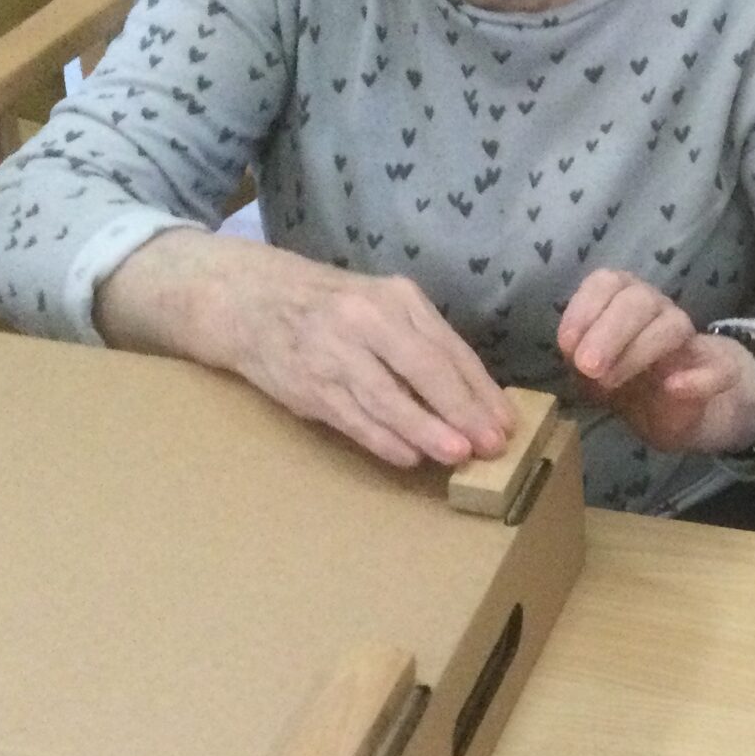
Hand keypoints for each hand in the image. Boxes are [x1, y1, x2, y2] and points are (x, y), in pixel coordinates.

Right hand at [99, 235, 515, 470]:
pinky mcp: (308, 383)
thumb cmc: (331, 308)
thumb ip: (423, 344)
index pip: (449, 349)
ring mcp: (334, 352)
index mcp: (396, 298)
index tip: (505, 422)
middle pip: (426, 370)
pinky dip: (383, 439)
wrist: (249, 299)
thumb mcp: (381, 306)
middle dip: (463, 411)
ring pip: (389, 398)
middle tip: (491, 445)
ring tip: (457, 455)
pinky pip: (353, 417)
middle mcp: (367, 320)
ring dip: (426, 430)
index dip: (480, 390)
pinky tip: (408, 457)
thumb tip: (475, 398)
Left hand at [558, 270, 754, 455]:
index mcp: (623, 303)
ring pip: (673, 325)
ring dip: (639, 351)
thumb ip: (580, 361)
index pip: (607, 282)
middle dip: (609, 332)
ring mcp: (690, 341)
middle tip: (587, 368)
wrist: (678, 411)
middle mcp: (657, 311)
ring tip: (610, 382)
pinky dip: (698, 378)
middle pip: (639, 300)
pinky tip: (673, 387)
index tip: (566, 345)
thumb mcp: (592, 377)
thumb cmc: (626, 384)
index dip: (584, 308)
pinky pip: (720, 368)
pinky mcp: (720, 372)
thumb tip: (575, 353)